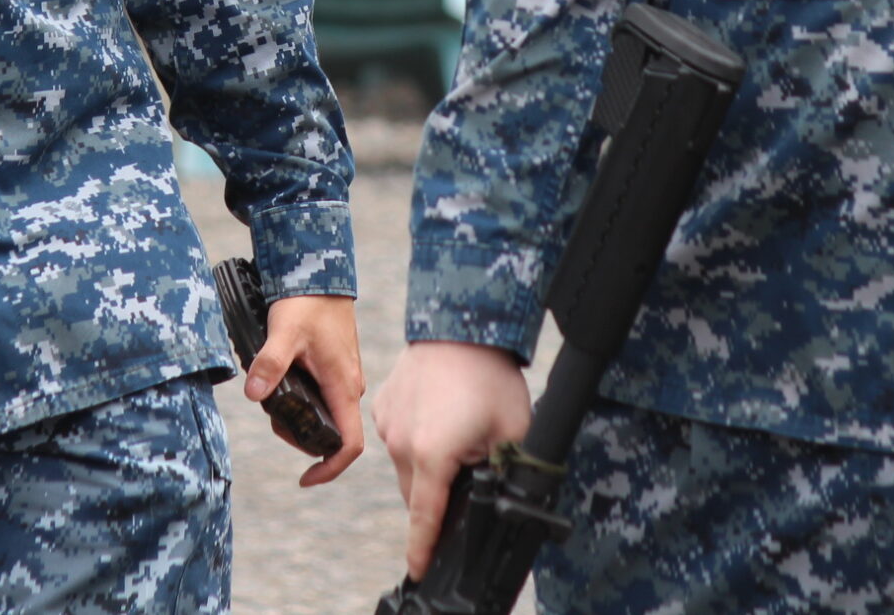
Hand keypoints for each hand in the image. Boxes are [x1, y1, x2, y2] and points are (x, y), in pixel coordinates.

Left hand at [249, 293, 365, 486]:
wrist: (320, 272)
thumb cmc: (307, 302)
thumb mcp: (284, 333)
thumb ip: (270, 365)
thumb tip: (254, 395)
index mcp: (343, 387)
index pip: (349, 445)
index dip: (329, 469)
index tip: (304, 479)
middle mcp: (349, 387)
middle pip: (331, 434)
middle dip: (300, 437)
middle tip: (271, 418)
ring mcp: (344, 377)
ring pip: (325, 414)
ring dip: (299, 418)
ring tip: (272, 397)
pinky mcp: (336, 367)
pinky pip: (323, 397)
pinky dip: (302, 400)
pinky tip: (280, 382)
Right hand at [371, 341, 530, 579]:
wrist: (462, 321)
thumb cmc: (491, 376)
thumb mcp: (512, 434)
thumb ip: (500, 474)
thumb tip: (493, 500)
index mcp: (432, 456)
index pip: (425, 519)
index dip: (423, 549)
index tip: (419, 572)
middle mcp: (401, 444)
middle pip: (417, 494)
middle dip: (438, 496)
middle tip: (471, 466)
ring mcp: (388, 424)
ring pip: (406, 467)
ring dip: (428, 466)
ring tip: (459, 431)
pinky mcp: (382, 406)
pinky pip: (399, 438)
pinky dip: (417, 439)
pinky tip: (442, 415)